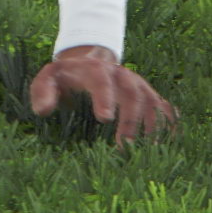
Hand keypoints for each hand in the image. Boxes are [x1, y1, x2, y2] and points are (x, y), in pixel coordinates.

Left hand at [24, 45, 175, 143]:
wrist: (88, 60)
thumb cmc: (65, 76)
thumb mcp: (48, 79)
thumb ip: (42, 92)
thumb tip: (44, 110)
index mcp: (94, 70)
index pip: (102, 81)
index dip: (105, 98)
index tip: (105, 119)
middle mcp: (120, 74)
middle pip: (132, 93)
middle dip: (131, 119)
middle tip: (125, 147)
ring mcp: (137, 83)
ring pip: (151, 100)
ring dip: (152, 125)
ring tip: (148, 152)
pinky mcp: (147, 93)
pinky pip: (163, 106)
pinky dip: (168, 122)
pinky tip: (168, 142)